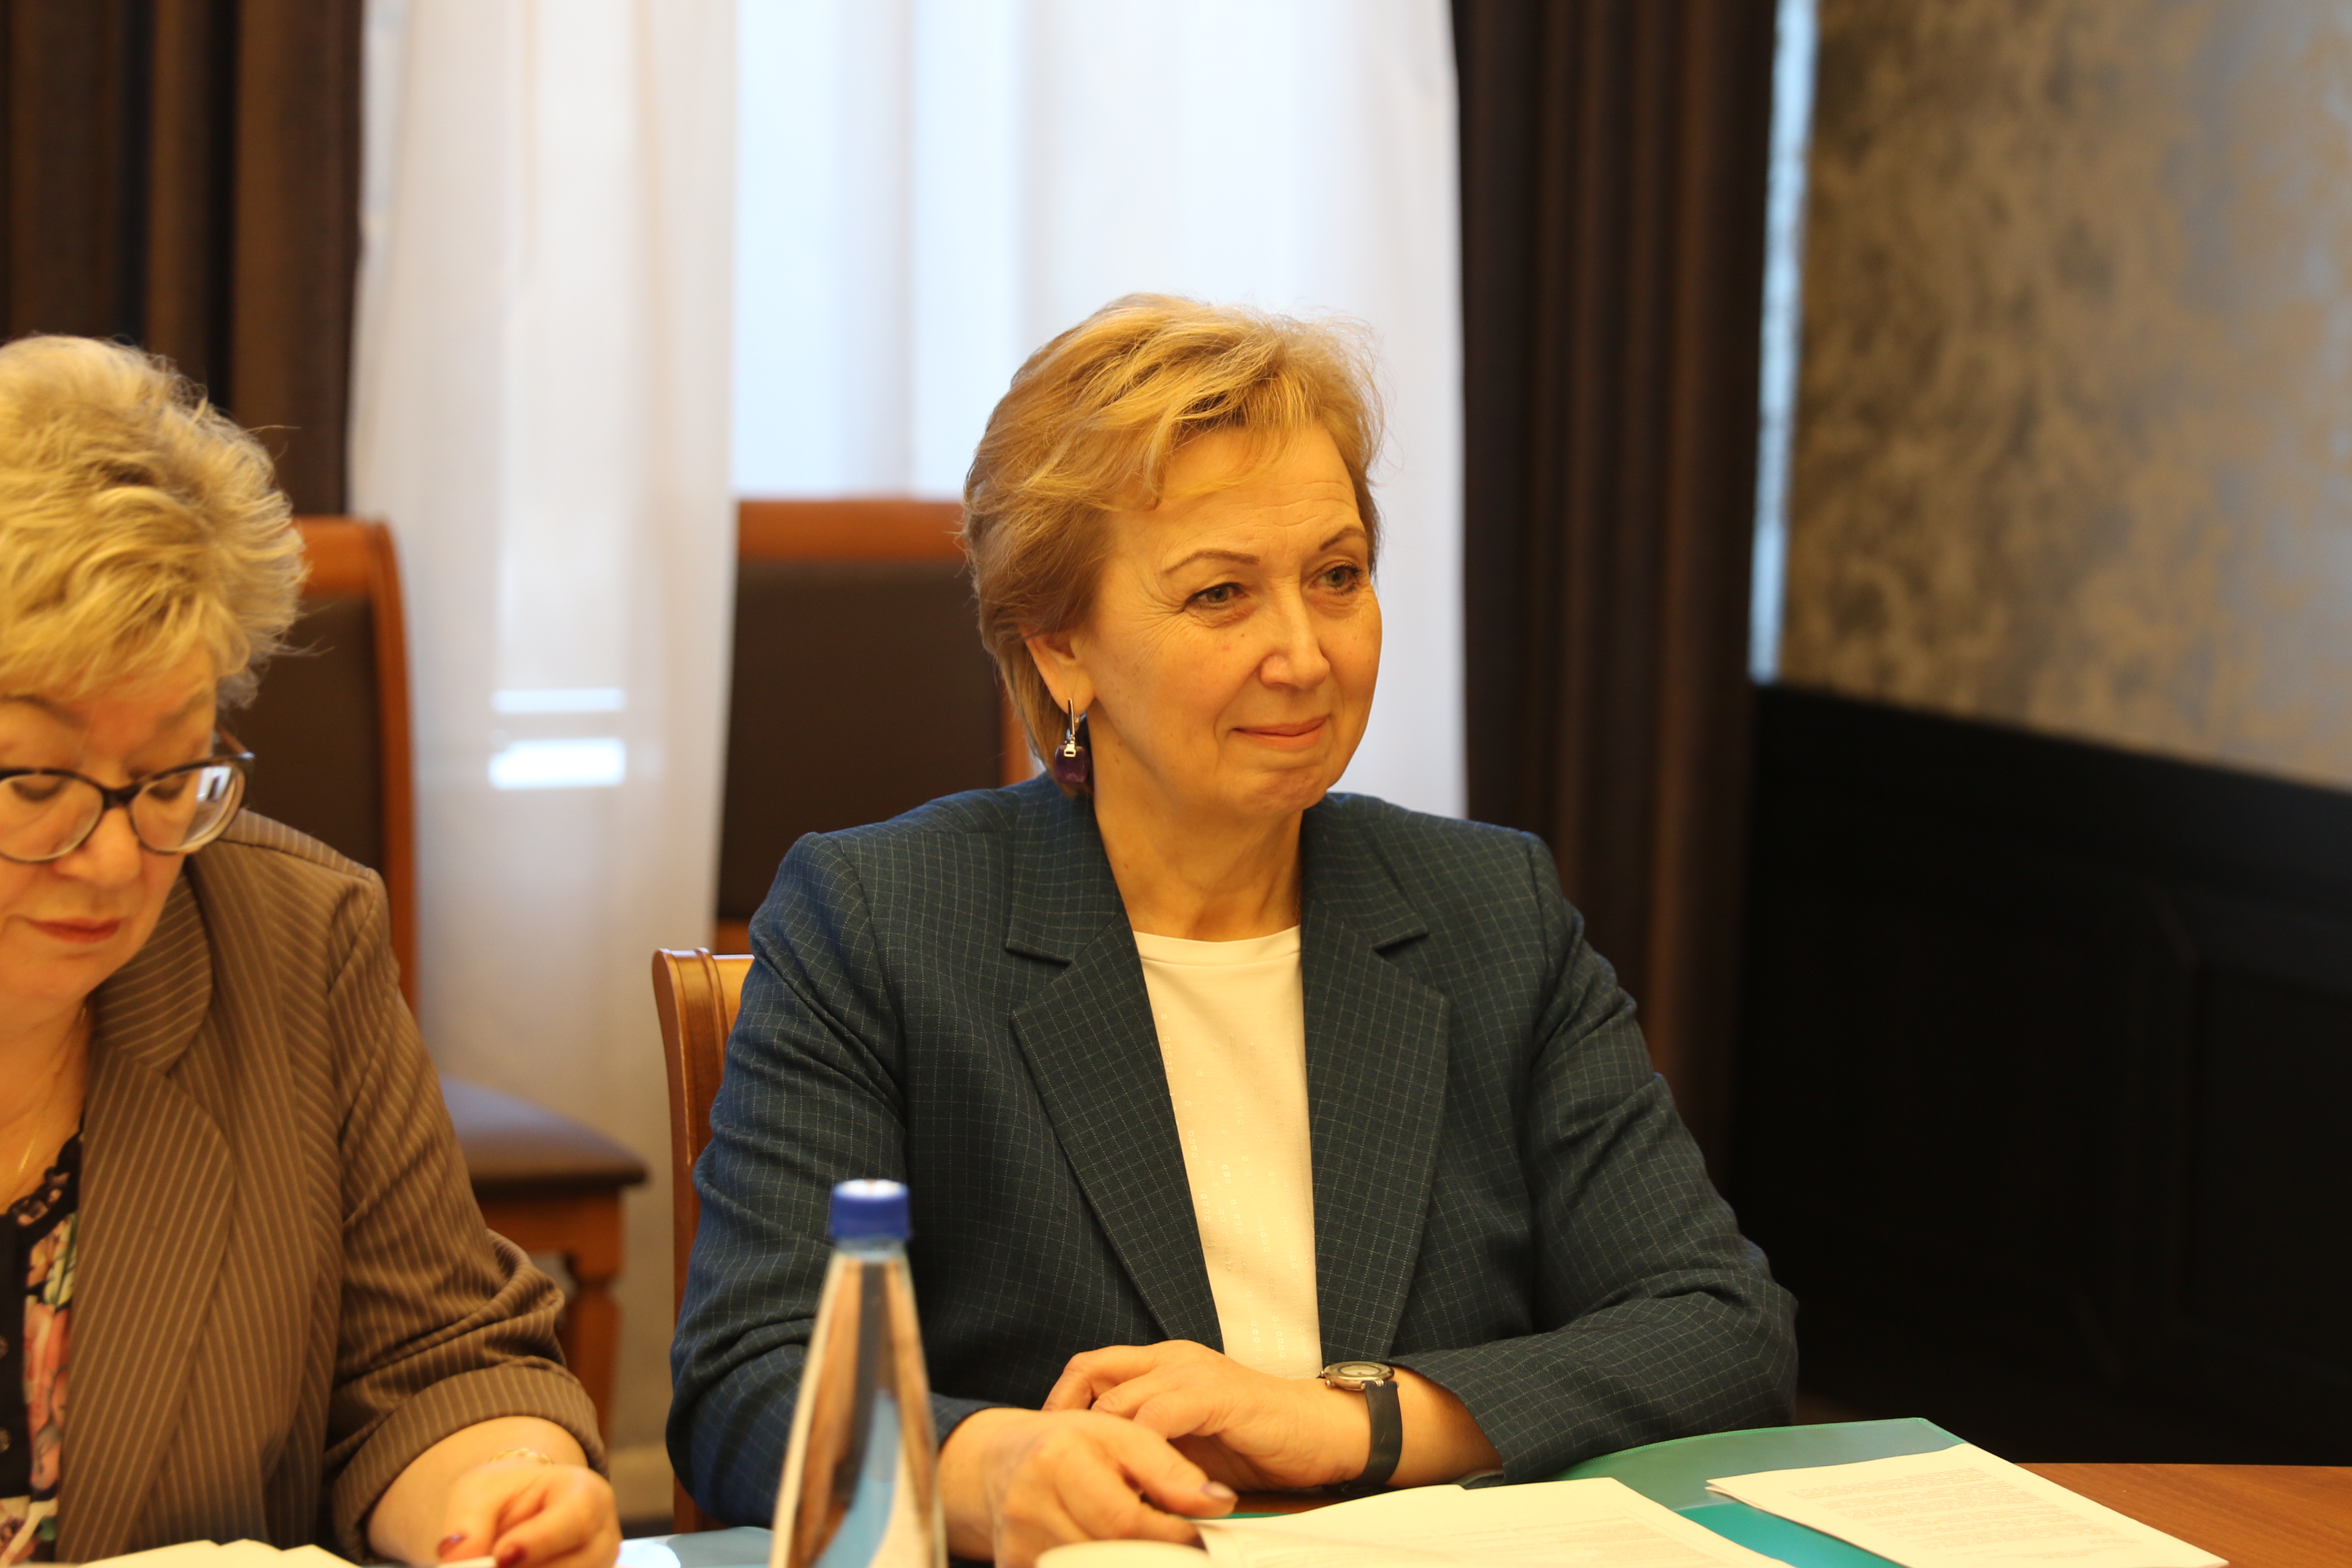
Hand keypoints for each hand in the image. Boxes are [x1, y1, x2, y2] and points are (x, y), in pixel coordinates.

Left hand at [434, 1459, 618, 1567]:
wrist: (522, 1512)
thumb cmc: (506, 1497)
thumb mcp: (481, 1492)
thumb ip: (469, 1522)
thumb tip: (455, 1558)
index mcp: (587, 1495)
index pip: (576, 1520)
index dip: (540, 1542)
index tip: (501, 1557)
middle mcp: (602, 1538)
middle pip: (577, 1567)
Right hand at [937, 1406, 1237, 1567]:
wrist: (1000, 1459)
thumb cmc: (1067, 1442)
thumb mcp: (1122, 1437)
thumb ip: (1169, 1469)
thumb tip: (1219, 1500)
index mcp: (1058, 1459)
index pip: (1127, 1520)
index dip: (1169, 1536)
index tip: (1196, 1539)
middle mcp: (1028, 1502)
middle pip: (1110, 1553)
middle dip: (1150, 1553)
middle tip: (1174, 1545)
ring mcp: (1017, 1539)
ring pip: (1091, 1567)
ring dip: (1124, 1560)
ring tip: (1139, 1540)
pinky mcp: (1012, 1563)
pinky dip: (1095, 1563)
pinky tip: (1105, 1547)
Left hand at [1044, 1340, 1361, 1491]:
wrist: (1322, 1433)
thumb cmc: (1255, 1443)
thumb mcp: (1187, 1441)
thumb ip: (1148, 1444)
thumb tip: (1098, 1476)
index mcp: (1161, 1364)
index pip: (1089, 1368)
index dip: (1060, 1404)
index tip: (1049, 1449)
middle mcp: (1171, 1359)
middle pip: (1090, 1374)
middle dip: (1067, 1424)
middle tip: (1061, 1470)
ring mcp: (1193, 1373)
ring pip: (1118, 1400)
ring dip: (1101, 1446)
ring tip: (1094, 1485)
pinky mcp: (1216, 1394)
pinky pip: (1158, 1417)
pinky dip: (1141, 1452)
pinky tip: (1139, 1484)